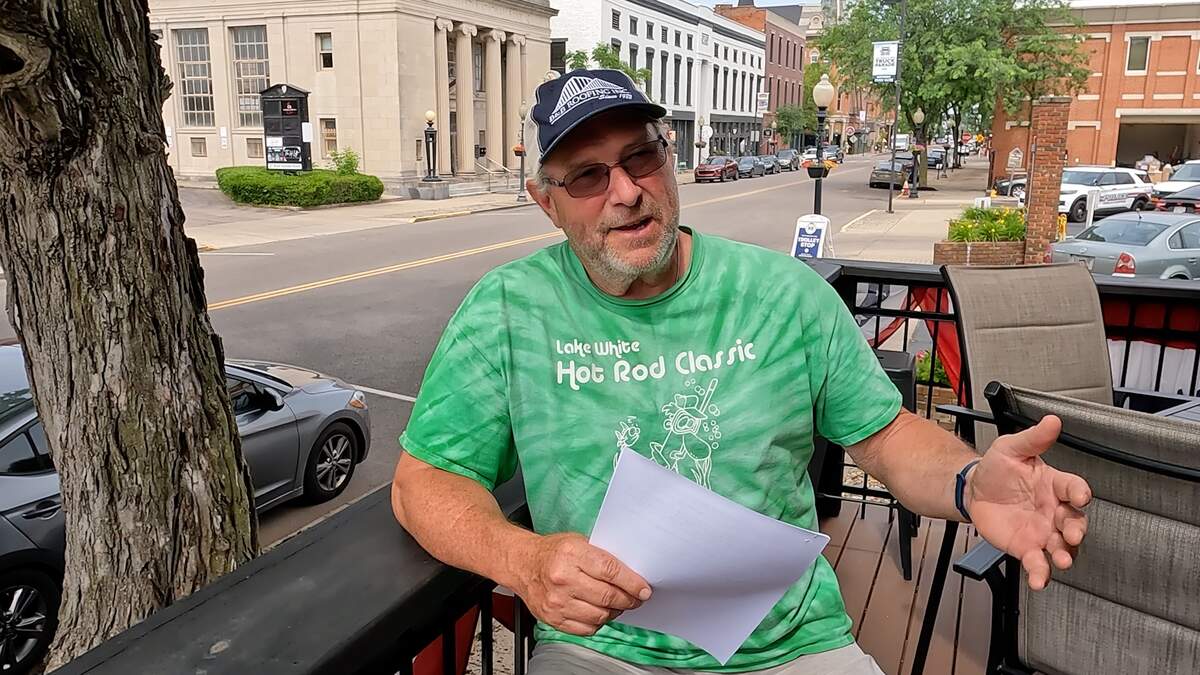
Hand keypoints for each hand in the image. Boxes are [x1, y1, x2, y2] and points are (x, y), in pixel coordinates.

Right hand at [512, 532, 651, 635]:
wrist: (522, 564)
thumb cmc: (552, 552)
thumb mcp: (578, 541)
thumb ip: (602, 556)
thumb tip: (632, 573)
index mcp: (572, 554)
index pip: (611, 571)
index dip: (632, 583)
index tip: (644, 589)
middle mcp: (563, 579)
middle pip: (608, 596)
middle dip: (628, 599)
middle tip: (636, 598)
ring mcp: (557, 601)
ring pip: (600, 616)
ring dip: (614, 612)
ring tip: (616, 604)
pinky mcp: (553, 618)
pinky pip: (586, 629)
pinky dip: (598, 623)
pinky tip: (598, 612)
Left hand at [966, 415, 1091, 590]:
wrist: (974, 490)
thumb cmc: (998, 468)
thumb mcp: (1011, 448)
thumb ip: (1033, 439)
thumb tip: (1052, 420)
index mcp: (1053, 484)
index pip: (1073, 487)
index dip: (1079, 492)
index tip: (1081, 495)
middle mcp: (1053, 510)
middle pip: (1074, 521)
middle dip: (1076, 530)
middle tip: (1072, 534)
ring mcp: (1042, 531)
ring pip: (1061, 546)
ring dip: (1064, 554)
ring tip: (1060, 559)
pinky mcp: (1026, 547)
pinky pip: (1038, 562)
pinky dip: (1041, 573)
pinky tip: (1039, 581)